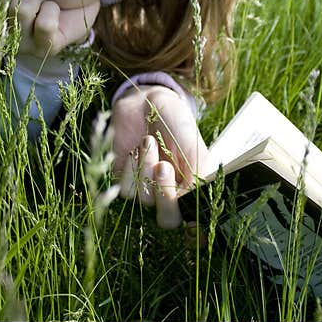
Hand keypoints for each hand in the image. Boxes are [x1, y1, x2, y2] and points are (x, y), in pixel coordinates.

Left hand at [111, 85, 208, 228]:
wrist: (147, 101)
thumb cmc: (175, 122)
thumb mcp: (193, 146)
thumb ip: (197, 175)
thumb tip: (193, 204)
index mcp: (191, 188)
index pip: (191, 217)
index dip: (188, 211)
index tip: (184, 190)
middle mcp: (169, 193)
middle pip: (167, 220)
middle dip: (165, 196)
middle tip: (164, 166)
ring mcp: (146, 188)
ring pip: (145, 200)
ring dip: (147, 168)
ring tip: (149, 141)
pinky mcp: (124, 180)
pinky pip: (126, 190)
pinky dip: (131, 169)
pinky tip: (135, 149)